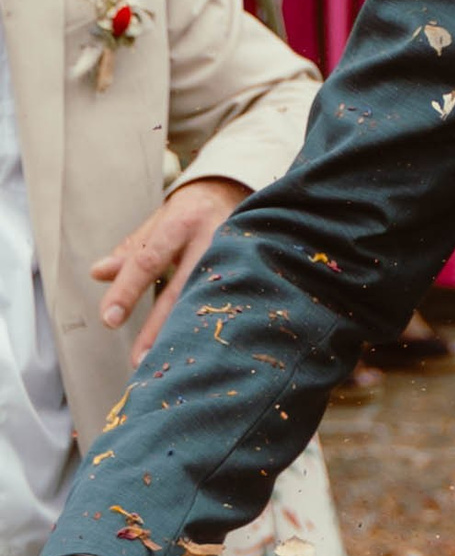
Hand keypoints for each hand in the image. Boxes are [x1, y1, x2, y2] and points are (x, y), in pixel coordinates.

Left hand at [91, 177, 249, 365]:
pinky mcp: (256, 270)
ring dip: (188, 334)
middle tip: (140, 359)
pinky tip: (209, 350)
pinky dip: (218, 326)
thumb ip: (132, 249)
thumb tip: (98, 274)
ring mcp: (238, 256)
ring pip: (210, 299)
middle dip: (158, 326)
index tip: (109, 320)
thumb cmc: (191, 212)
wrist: (239, 193)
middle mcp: (211, 239)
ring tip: (171, 362)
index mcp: (180, 224)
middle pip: (181, 289)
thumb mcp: (159, 222)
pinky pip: (235, 302)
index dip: (127, 291)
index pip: (148, 261)